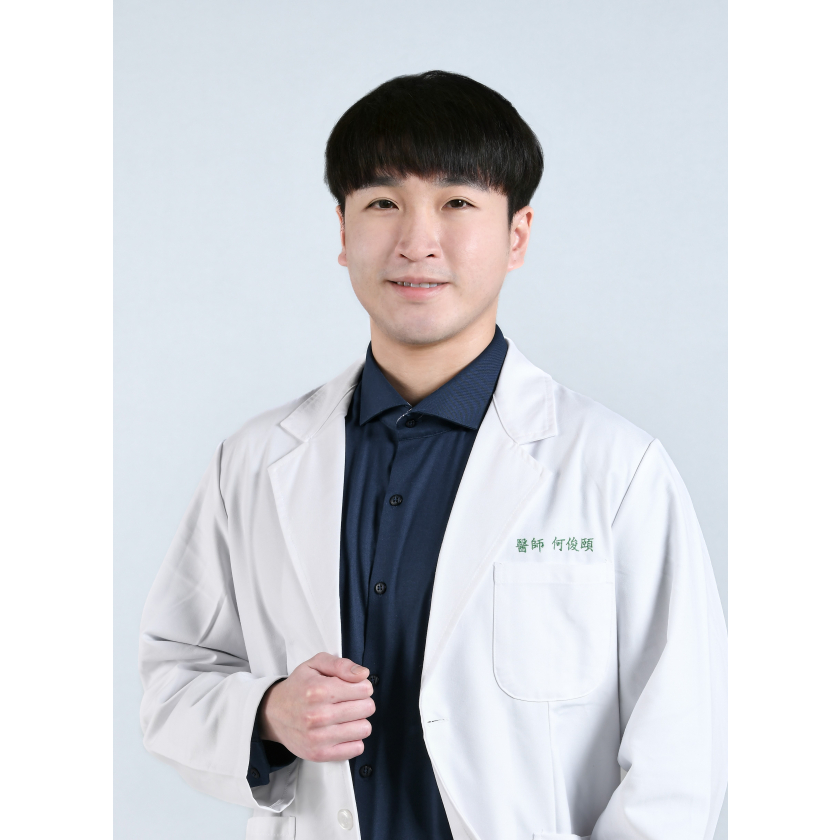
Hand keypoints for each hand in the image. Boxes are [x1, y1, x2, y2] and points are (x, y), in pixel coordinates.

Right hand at [258, 652, 374, 761]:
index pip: (365, 689)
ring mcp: (318, 738)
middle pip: (367, 708)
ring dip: (359, 721)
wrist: (273, 713)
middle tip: (349, 701)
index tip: (353, 687)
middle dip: (363, 701)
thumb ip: (341, 664)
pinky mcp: (319, 754)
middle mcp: (318, 715)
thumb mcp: (315, 664)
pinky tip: (343, 730)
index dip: (362, 685)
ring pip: (364, 728)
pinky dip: (354, 739)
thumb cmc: (298, 686)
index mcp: (319, 690)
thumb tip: (363, 674)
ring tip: (346, 716)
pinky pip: (356, 748)